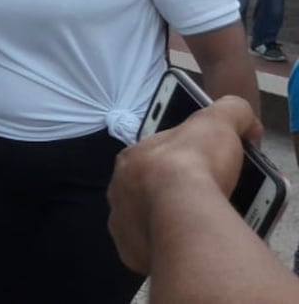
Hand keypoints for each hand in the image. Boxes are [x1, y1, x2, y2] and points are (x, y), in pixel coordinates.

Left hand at [107, 96, 260, 273]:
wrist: (183, 212)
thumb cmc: (194, 164)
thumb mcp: (219, 120)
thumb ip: (229, 110)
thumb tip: (242, 120)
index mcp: (132, 157)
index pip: (155, 156)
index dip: (179, 161)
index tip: (200, 170)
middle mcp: (119, 189)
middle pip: (149, 190)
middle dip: (173, 193)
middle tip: (204, 199)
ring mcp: (122, 221)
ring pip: (146, 220)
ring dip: (167, 220)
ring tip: (199, 223)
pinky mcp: (130, 249)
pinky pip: (148, 249)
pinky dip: (165, 246)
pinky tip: (187, 243)